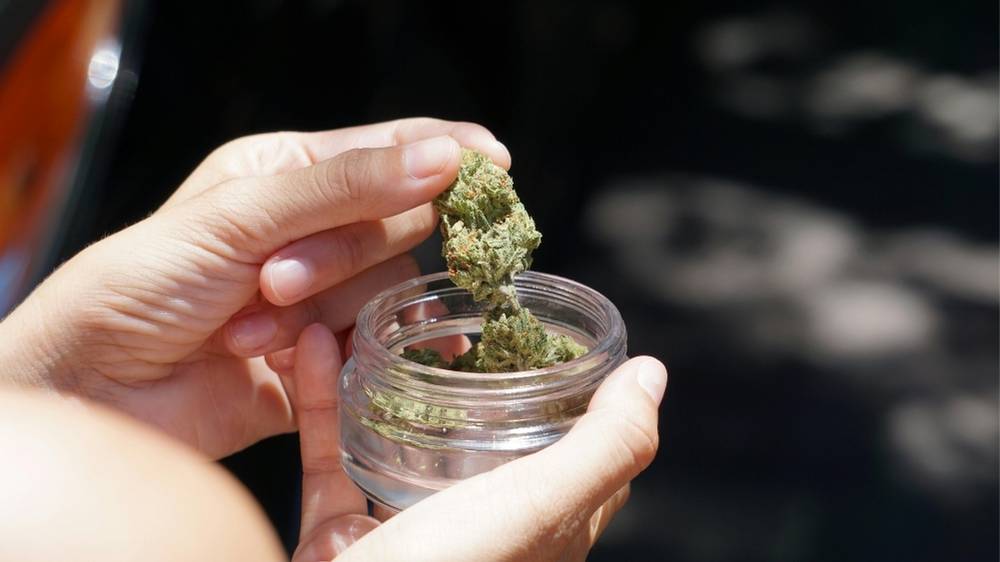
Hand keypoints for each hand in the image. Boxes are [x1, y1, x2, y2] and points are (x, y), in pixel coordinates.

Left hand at [0, 118, 510, 458]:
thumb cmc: (141, 285)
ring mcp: (322, 297)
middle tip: (273, 281)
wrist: (95, 390)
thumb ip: (345, 188)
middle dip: (340, 256)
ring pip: (385, 291)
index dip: (442, 153)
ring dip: (323, 313)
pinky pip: (380, 346)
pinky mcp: (325, 358)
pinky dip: (374, 354)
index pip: (386, 152)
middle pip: (392, 226)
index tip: (496, 162)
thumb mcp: (237, 218)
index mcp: (285, 175)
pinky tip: (384, 356)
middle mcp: (311, 232)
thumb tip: (443, 158)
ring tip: (252, 330)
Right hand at [287, 323, 666, 561]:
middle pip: (489, 440)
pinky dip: (325, 400)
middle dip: (477, 374)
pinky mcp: (343, 542)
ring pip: (405, 440)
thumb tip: (652, 374)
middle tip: (463, 314)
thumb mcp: (540, 507)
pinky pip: (332, 455)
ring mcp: (410, 538)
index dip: (587, 399)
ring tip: (389, 318)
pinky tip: (321, 347)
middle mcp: (482, 535)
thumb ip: (603, 446)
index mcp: (541, 532)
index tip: (567, 339)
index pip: (586, 459)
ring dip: (395, 378)